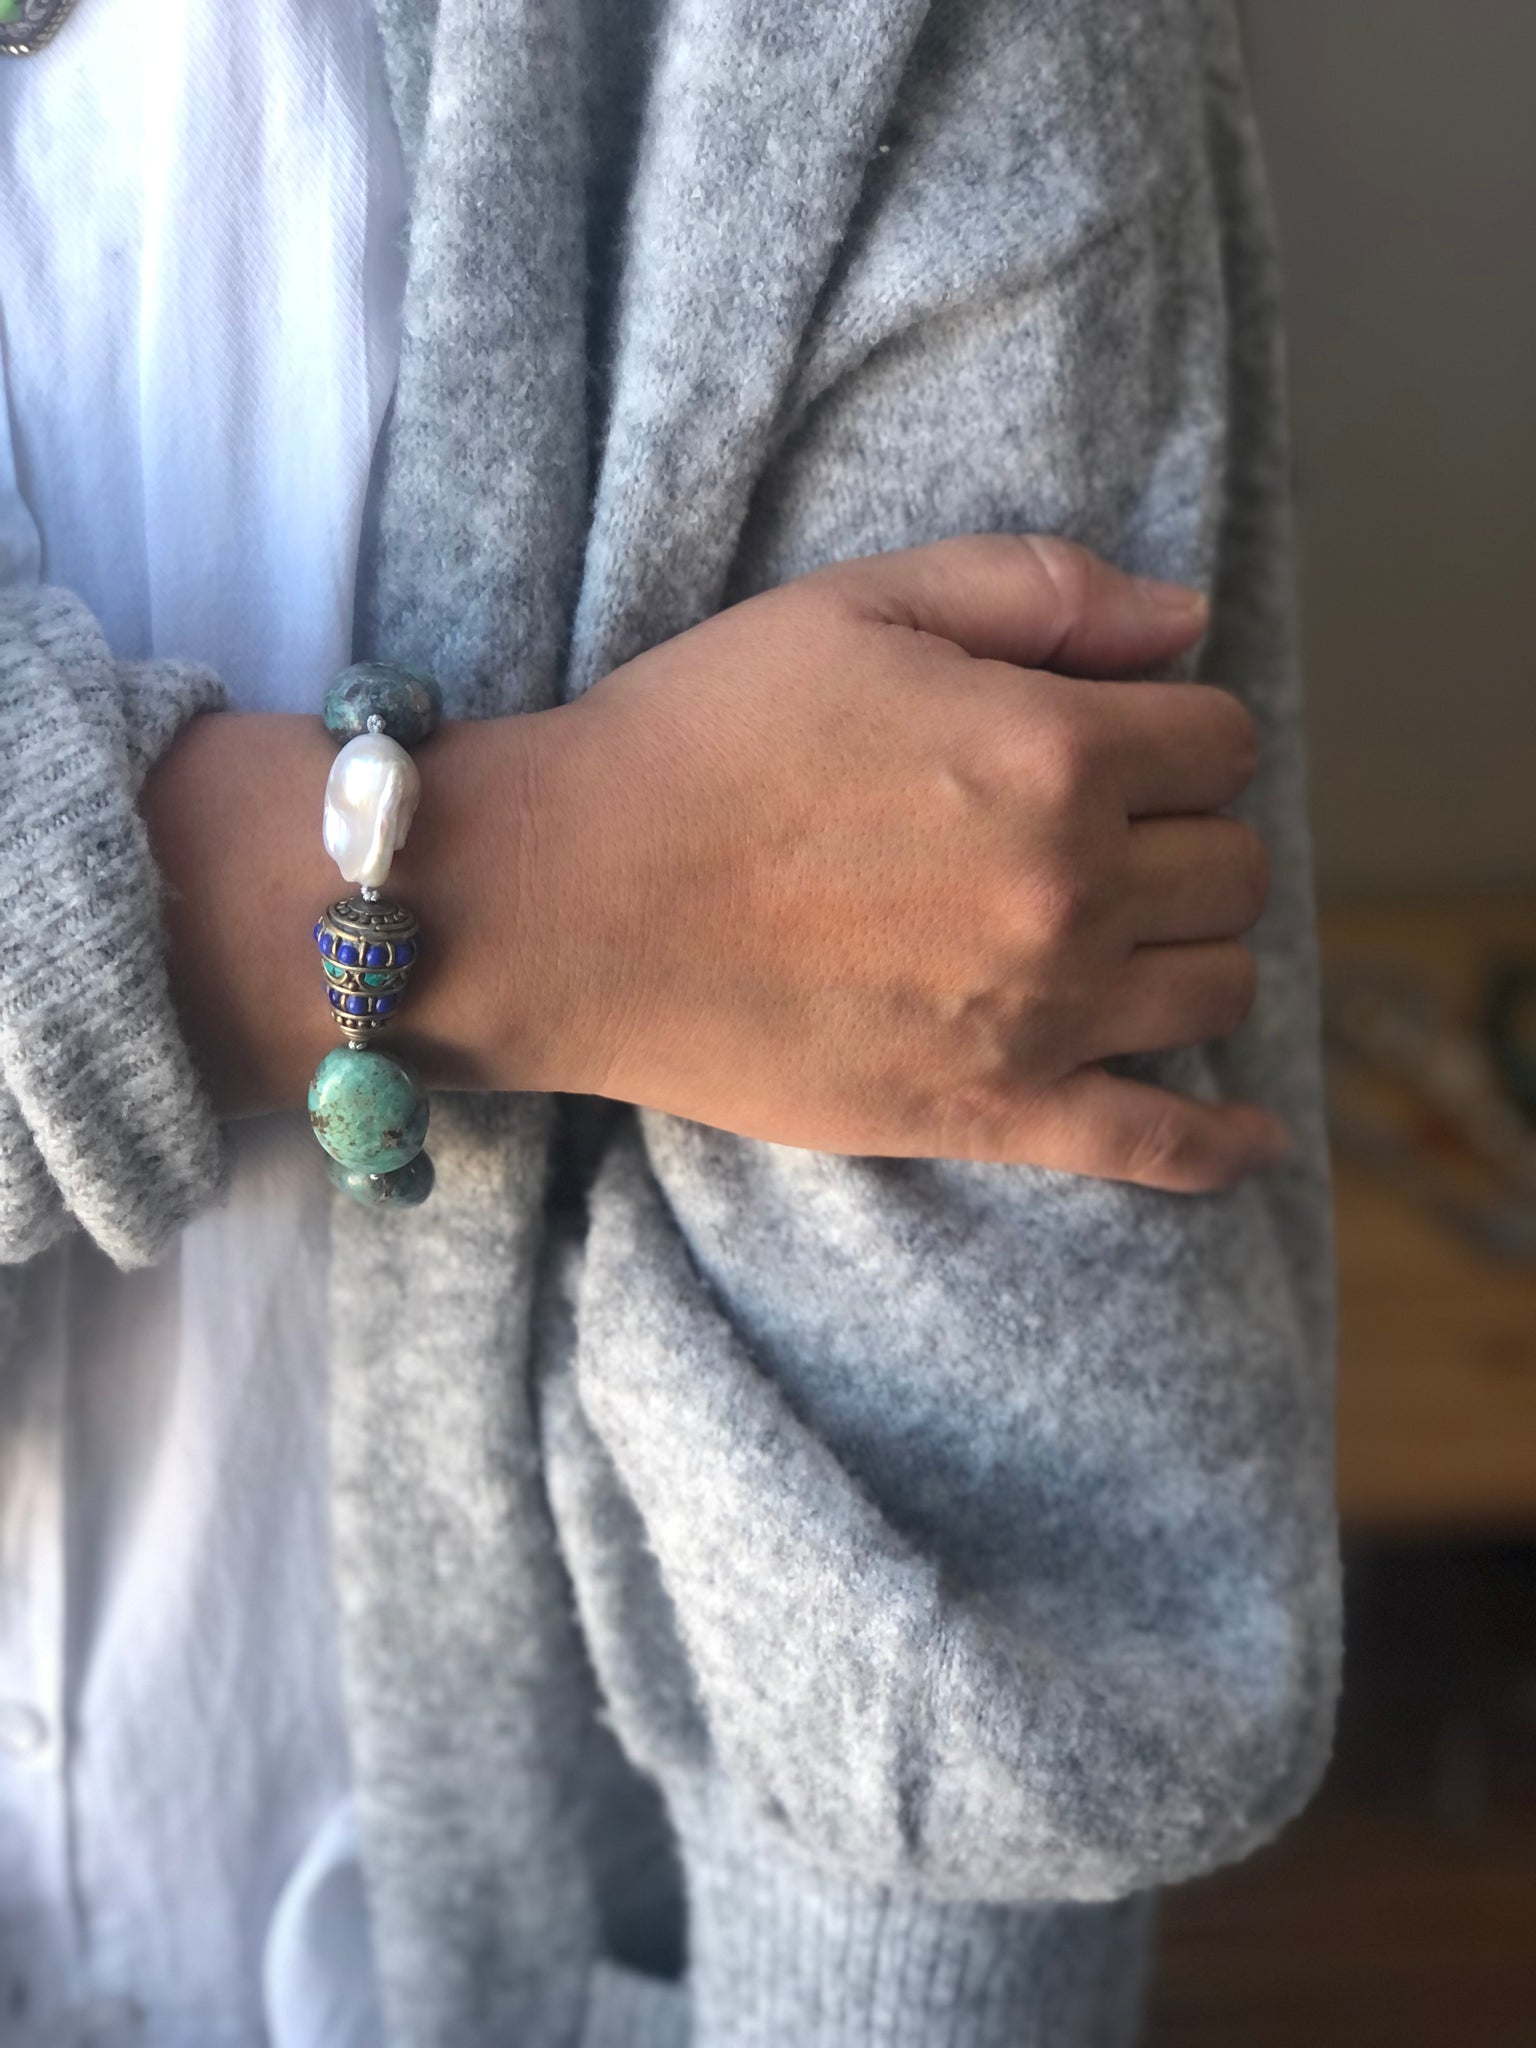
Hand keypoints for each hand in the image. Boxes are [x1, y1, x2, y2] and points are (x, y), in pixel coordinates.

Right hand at [527, 533, 1287, 1190]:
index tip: (1124, 739)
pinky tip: (1248, 1133)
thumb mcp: (859, 605)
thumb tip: (1187, 622)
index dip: (1179, 730)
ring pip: (1219, 987)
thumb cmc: (698, 738)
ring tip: (1133, 934)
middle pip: (1234, 865)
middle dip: (1189, 835)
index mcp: (1056, 752)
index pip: (1221, 741)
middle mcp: (1073, 890)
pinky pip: (1155, 1148)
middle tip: (1109, 832)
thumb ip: (1040, 591)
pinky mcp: (988, 1114)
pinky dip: (1221, 1144)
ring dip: (1196, 950)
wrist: (568, 902)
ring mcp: (1041, 1015)